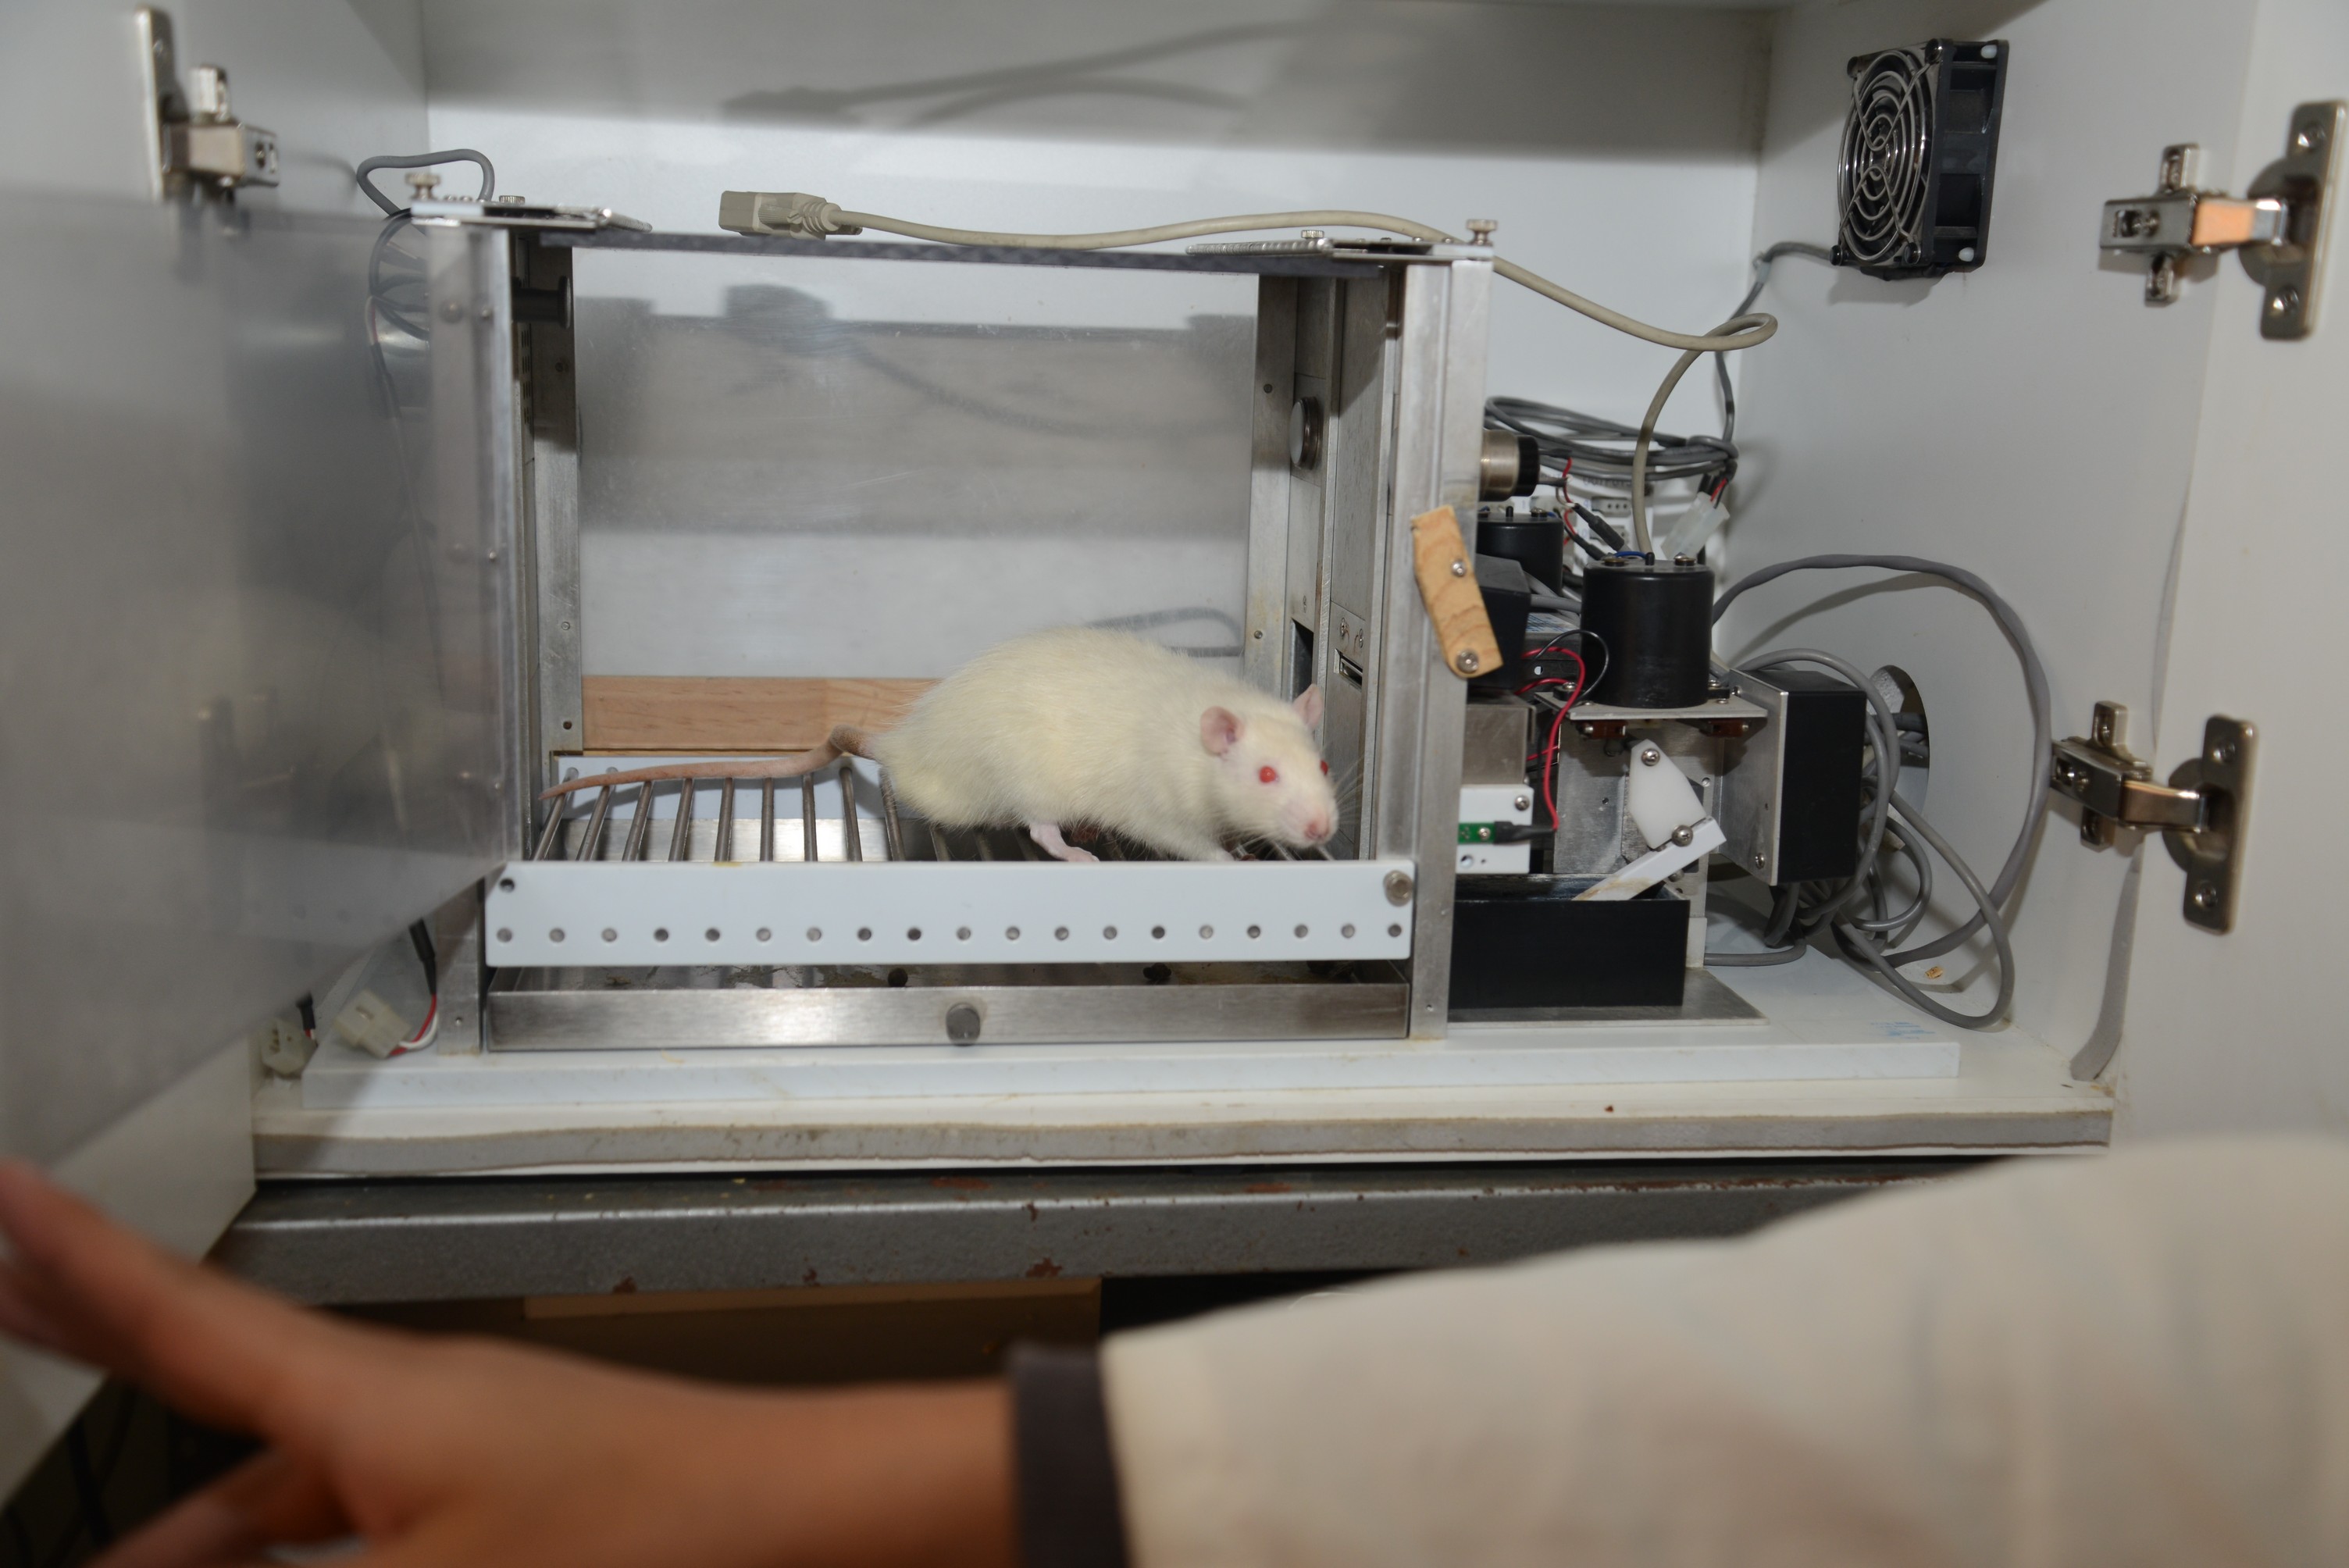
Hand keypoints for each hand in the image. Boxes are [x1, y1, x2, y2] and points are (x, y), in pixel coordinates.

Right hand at [0, 1162, 1016, 1566]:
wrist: (819, 1528)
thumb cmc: (665, 1536)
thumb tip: (169, 1559)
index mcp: (370, 1400)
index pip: (175, 1318)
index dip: (68, 1262)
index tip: (1, 1198)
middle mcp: (406, 1413)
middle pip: (219, 1427)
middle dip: (119, 1431)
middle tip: (25, 1341)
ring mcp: (460, 1462)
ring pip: (287, 1501)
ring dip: (208, 1540)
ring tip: (127, 1557)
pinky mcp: (510, 1508)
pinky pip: (365, 1528)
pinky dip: (300, 1548)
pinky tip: (276, 1560)